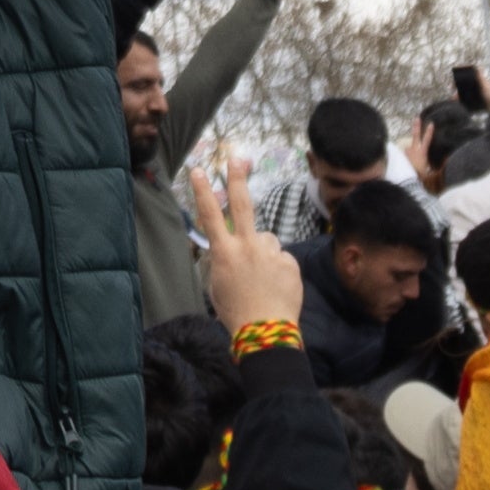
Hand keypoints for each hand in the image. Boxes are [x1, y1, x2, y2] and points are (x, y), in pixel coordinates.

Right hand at [188, 147, 301, 334]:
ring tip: (264, 279)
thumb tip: (231, 248)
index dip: (203, 191)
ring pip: (266, 240)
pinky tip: (276, 286)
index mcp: (224, 253)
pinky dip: (279, 268)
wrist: (265, 331)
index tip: (200, 170)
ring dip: (264, 252)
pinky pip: (282, 258)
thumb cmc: (235, 312)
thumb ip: (224, 260)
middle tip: (238, 158)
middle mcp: (246, 247)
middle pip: (242, 205)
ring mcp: (270, 253)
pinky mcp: (289, 261)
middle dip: (238, 179)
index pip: (210, 216)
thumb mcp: (217, 285)